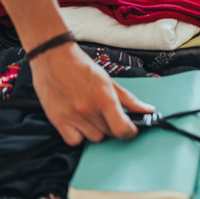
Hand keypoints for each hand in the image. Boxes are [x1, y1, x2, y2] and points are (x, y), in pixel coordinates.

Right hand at [30, 42, 154, 145]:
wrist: (53, 57)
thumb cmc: (81, 67)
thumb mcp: (109, 81)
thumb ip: (129, 99)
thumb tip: (147, 110)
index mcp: (104, 98)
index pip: (121, 128)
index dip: (130, 132)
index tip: (131, 130)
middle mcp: (88, 109)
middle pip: (109, 133)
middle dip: (114, 126)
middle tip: (110, 116)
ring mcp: (71, 116)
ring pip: (94, 138)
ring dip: (98, 131)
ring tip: (94, 116)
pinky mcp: (57, 120)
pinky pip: (74, 141)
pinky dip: (80, 136)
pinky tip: (81, 123)